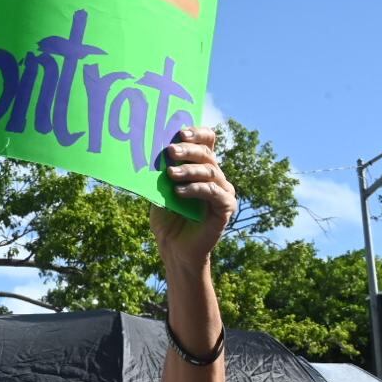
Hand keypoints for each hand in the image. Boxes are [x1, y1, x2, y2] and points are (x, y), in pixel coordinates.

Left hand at [151, 127, 235, 271]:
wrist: (173, 249)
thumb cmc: (167, 219)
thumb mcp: (160, 190)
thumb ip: (163, 171)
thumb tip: (156, 150)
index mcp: (201, 167)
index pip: (207, 141)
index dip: (197, 133)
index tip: (180, 132)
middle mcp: (215, 176)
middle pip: (207, 154)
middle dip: (188, 150)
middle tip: (170, 151)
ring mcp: (222, 192)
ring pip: (210, 171)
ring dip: (189, 170)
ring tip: (170, 174)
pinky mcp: (225, 208)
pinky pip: (213, 192)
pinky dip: (196, 189)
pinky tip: (179, 192)